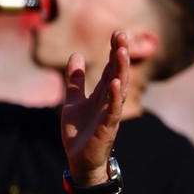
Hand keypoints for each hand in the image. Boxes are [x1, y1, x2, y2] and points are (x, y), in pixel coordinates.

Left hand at [61, 31, 128, 184]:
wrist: (79, 160)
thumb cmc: (79, 132)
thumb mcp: (72, 101)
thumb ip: (75, 81)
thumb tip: (75, 55)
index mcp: (102, 94)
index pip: (110, 68)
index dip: (114, 51)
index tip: (117, 33)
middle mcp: (109, 101)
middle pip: (117, 74)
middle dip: (120, 55)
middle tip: (121, 35)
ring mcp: (109, 113)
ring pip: (119, 89)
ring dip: (121, 70)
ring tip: (121, 52)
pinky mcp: (107, 127)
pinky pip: (113, 110)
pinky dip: (115, 97)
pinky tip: (116, 83)